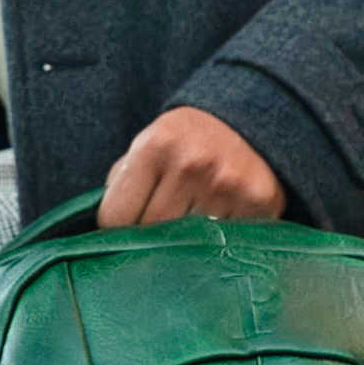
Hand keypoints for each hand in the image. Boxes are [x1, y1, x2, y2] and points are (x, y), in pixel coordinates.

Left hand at [98, 108, 284, 229]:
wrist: (249, 120)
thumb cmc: (184, 143)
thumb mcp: (146, 146)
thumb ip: (122, 183)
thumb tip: (103, 232)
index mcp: (155, 146)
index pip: (116, 217)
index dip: (117, 227)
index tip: (125, 225)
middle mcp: (192, 164)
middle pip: (151, 233)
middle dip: (149, 237)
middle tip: (158, 229)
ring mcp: (228, 185)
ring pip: (187, 244)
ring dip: (185, 242)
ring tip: (190, 224)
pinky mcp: (260, 203)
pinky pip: (225, 242)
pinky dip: (218, 241)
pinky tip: (219, 222)